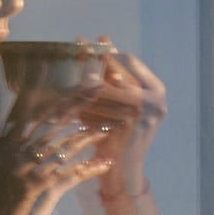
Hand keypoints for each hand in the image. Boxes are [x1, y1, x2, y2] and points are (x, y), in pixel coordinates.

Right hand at [0, 87, 113, 214]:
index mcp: (3, 149)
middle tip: (97, 91)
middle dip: (75, 105)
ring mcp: (25, 169)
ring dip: (89, 137)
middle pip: (50, 123)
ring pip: (65, 145)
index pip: (29, 116)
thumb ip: (9, 157)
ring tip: (109, 130)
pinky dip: (91, 167)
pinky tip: (107, 163)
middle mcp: (13, 154)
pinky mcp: (37, 187)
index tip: (70, 88)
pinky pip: (72, 172)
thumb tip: (20, 140)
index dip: (52, 101)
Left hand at [78, 43, 166, 214]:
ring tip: (56, 80)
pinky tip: (61, 101)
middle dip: (89, 63)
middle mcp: (156, 98)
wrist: (121, 175)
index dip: (104, 52)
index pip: (128, 60)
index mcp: (156, 89)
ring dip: (78, 82)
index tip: (82, 43)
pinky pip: (100, 106)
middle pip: (115, 70)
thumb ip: (109, 77)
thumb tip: (99, 40)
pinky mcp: (132, 123)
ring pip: (104, 86)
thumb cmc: (114, 138)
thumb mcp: (114, 105)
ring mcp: (147, 110)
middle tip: (66, 55)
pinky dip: (79, 102)